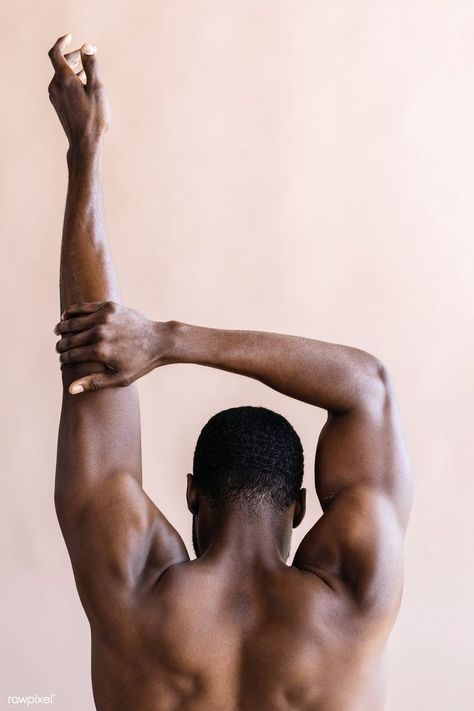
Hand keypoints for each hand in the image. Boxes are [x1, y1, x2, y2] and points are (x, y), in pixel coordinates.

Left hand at [47, 34, 110, 147]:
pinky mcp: (58, 105)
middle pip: (60, 64)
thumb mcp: (97, 89)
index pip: (56, 53)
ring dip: (73, 69)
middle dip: (72, 56)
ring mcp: (55, 96)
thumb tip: (88, 46)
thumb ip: (91, 66)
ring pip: (61, 76)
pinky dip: (71, 80)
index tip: (70, 37)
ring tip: (86, 70)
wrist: (84, 143)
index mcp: (64, 79)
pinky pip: (62, 86)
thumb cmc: (94, 117)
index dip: (62, 42)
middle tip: (85, 54)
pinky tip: (82, 85)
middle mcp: (56, 86)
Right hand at [55, 302, 171, 393]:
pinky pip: (83, 307)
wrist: (159, 340)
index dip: (64, 358)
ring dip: (62, 327)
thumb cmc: (140, 363)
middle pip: (69, 339)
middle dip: (61, 345)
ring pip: (73, 322)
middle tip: (59, 348)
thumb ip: (94, 383)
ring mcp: (104, 318)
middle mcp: (100, 333)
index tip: (62, 360)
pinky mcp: (109, 306)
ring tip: (58, 332)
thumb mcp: (119, 378)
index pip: (71, 355)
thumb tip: (70, 389)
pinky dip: (72, 311)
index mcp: (100, 352)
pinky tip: (66, 317)